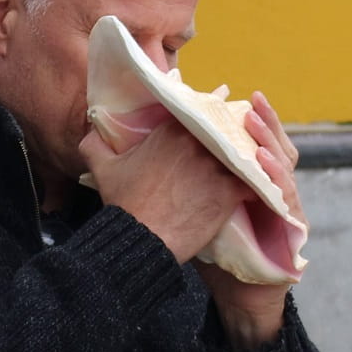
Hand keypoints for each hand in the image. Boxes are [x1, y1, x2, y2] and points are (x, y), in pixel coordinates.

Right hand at [79, 118, 254, 263]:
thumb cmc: (124, 204)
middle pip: (222, 129)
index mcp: (171, 130)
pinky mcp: (230, 190)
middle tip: (233, 143)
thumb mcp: (102, 169)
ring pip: (241, 152)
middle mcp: (197, 142)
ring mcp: (216, 165)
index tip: (208, 123)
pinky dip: (257, 183)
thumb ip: (95, 143)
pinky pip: (254, 179)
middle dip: (228, 135)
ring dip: (245, 158)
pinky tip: (258, 188)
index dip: (204, 118)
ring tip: (249, 164)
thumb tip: (92, 129)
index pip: (196, 112)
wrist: (142, 239)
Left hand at [195, 92, 308, 348]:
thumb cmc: (214, 248)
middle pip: (272, 143)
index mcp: (246, 177)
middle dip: (264, 121)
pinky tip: (262, 162)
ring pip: (285, 163)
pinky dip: (276, 177)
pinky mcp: (290, 225)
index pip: (248, 139)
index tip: (225, 96)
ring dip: (271, 141)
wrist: (236, 292)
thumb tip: (136, 154)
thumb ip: (176, 181)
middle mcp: (268, 185)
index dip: (240, 118)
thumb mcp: (191, 209)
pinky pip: (285, 196)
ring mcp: (282, 203)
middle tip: (252, 101)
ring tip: (255, 123)